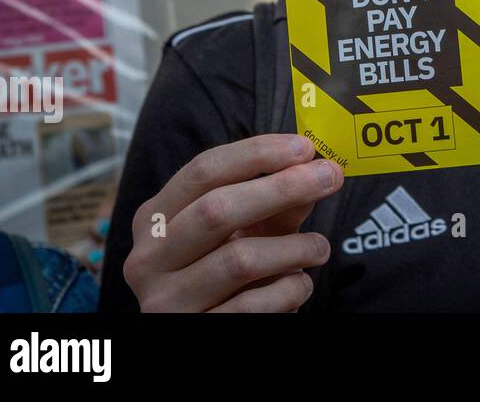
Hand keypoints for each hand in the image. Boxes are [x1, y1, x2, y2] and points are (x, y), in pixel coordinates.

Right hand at [123, 134, 342, 311]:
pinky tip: (301, 283)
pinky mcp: (195, 332)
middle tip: (330, 177)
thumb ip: (275, 204)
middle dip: (283, 188)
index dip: (257, 153)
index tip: (305, 148)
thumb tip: (314, 171)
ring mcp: (165, 302)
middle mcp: (149, 259)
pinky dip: (289, 289)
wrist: (207, 331)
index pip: (203, 171)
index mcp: (154, 219)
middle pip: (216, 210)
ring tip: (319, 248)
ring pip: (239, 261)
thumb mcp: (246, 231)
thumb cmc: (226, 273)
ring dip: (294, 248)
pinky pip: (253, 306)